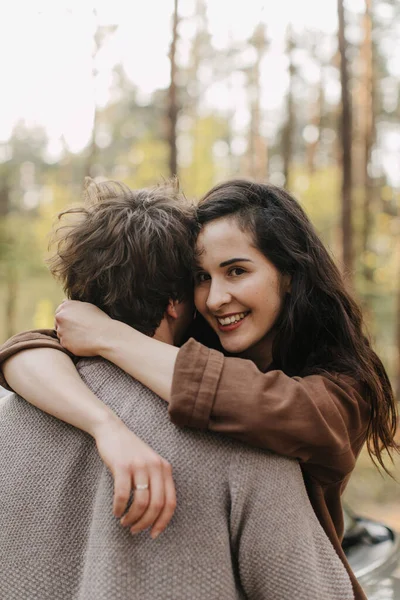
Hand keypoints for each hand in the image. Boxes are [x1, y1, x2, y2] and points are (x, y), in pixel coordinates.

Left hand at [55, 300, 112, 355]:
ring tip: (84, 336)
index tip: (76, 322)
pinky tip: (83, 342)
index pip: (59, 311)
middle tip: (80, 330)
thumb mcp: (88, 307)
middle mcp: (61, 317)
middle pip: (58, 323)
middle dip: (66, 326)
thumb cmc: (100, 320)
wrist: (106, 335)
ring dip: (68, 336)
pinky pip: (65, 344)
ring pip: (61, 334)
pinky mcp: (64, 343)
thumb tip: (63, 301)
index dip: (67, 317)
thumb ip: (74, 305)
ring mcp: (61, 330)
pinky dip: (71, 344)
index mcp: (66, 306)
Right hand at [94, 417, 176, 537]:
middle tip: (135, 530)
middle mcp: (156, 466)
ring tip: (124, 522)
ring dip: (132, 518)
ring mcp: (139, 465)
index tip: (153, 535)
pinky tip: (116, 512)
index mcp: (165, 468)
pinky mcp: (122, 466)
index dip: (163, 522)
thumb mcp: (150, 466)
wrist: (113, 431)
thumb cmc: (130, 453)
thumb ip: (156, 484)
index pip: (170, 502)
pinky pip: (122, 494)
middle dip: (146, 523)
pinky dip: (119, 508)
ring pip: (140, 502)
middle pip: (156, 505)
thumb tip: (155, 516)